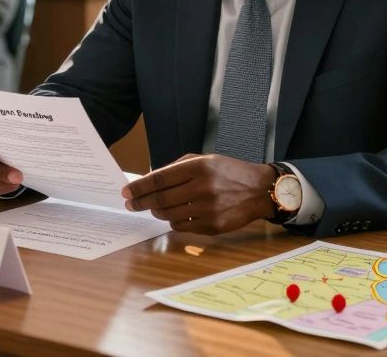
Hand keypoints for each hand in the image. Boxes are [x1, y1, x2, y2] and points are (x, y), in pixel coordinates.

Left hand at [122, 154, 276, 234]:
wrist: (259, 190)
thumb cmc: (229, 173)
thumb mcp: (205, 160)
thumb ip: (177, 168)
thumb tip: (149, 180)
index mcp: (199, 167)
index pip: (160, 179)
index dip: (140, 187)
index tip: (127, 191)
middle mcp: (203, 188)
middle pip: (160, 199)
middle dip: (140, 202)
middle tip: (130, 203)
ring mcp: (208, 209)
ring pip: (168, 215)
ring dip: (156, 212)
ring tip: (153, 208)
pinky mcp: (212, 226)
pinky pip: (181, 226)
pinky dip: (173, 221)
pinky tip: (175, 215)